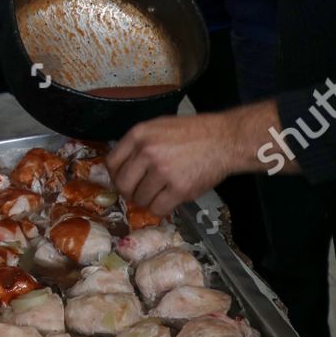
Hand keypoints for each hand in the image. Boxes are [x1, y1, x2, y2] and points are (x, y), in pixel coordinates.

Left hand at [105, 101, 283, 217]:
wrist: (224, 139)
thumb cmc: (193, 133)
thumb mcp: (159, 127)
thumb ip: (138, 144)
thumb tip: (121, 167)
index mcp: (139, 134)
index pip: (111, 163)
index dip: (115, 175)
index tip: (123, 180)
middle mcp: (147, 152)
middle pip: (122, 184)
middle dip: (129, 192)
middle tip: (140, 192)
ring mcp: (163, 171)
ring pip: (140, 199)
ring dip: (147, 201)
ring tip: (160, 194)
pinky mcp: (179, 188)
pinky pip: (158, 209)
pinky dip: (160, 209)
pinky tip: (168, 200)